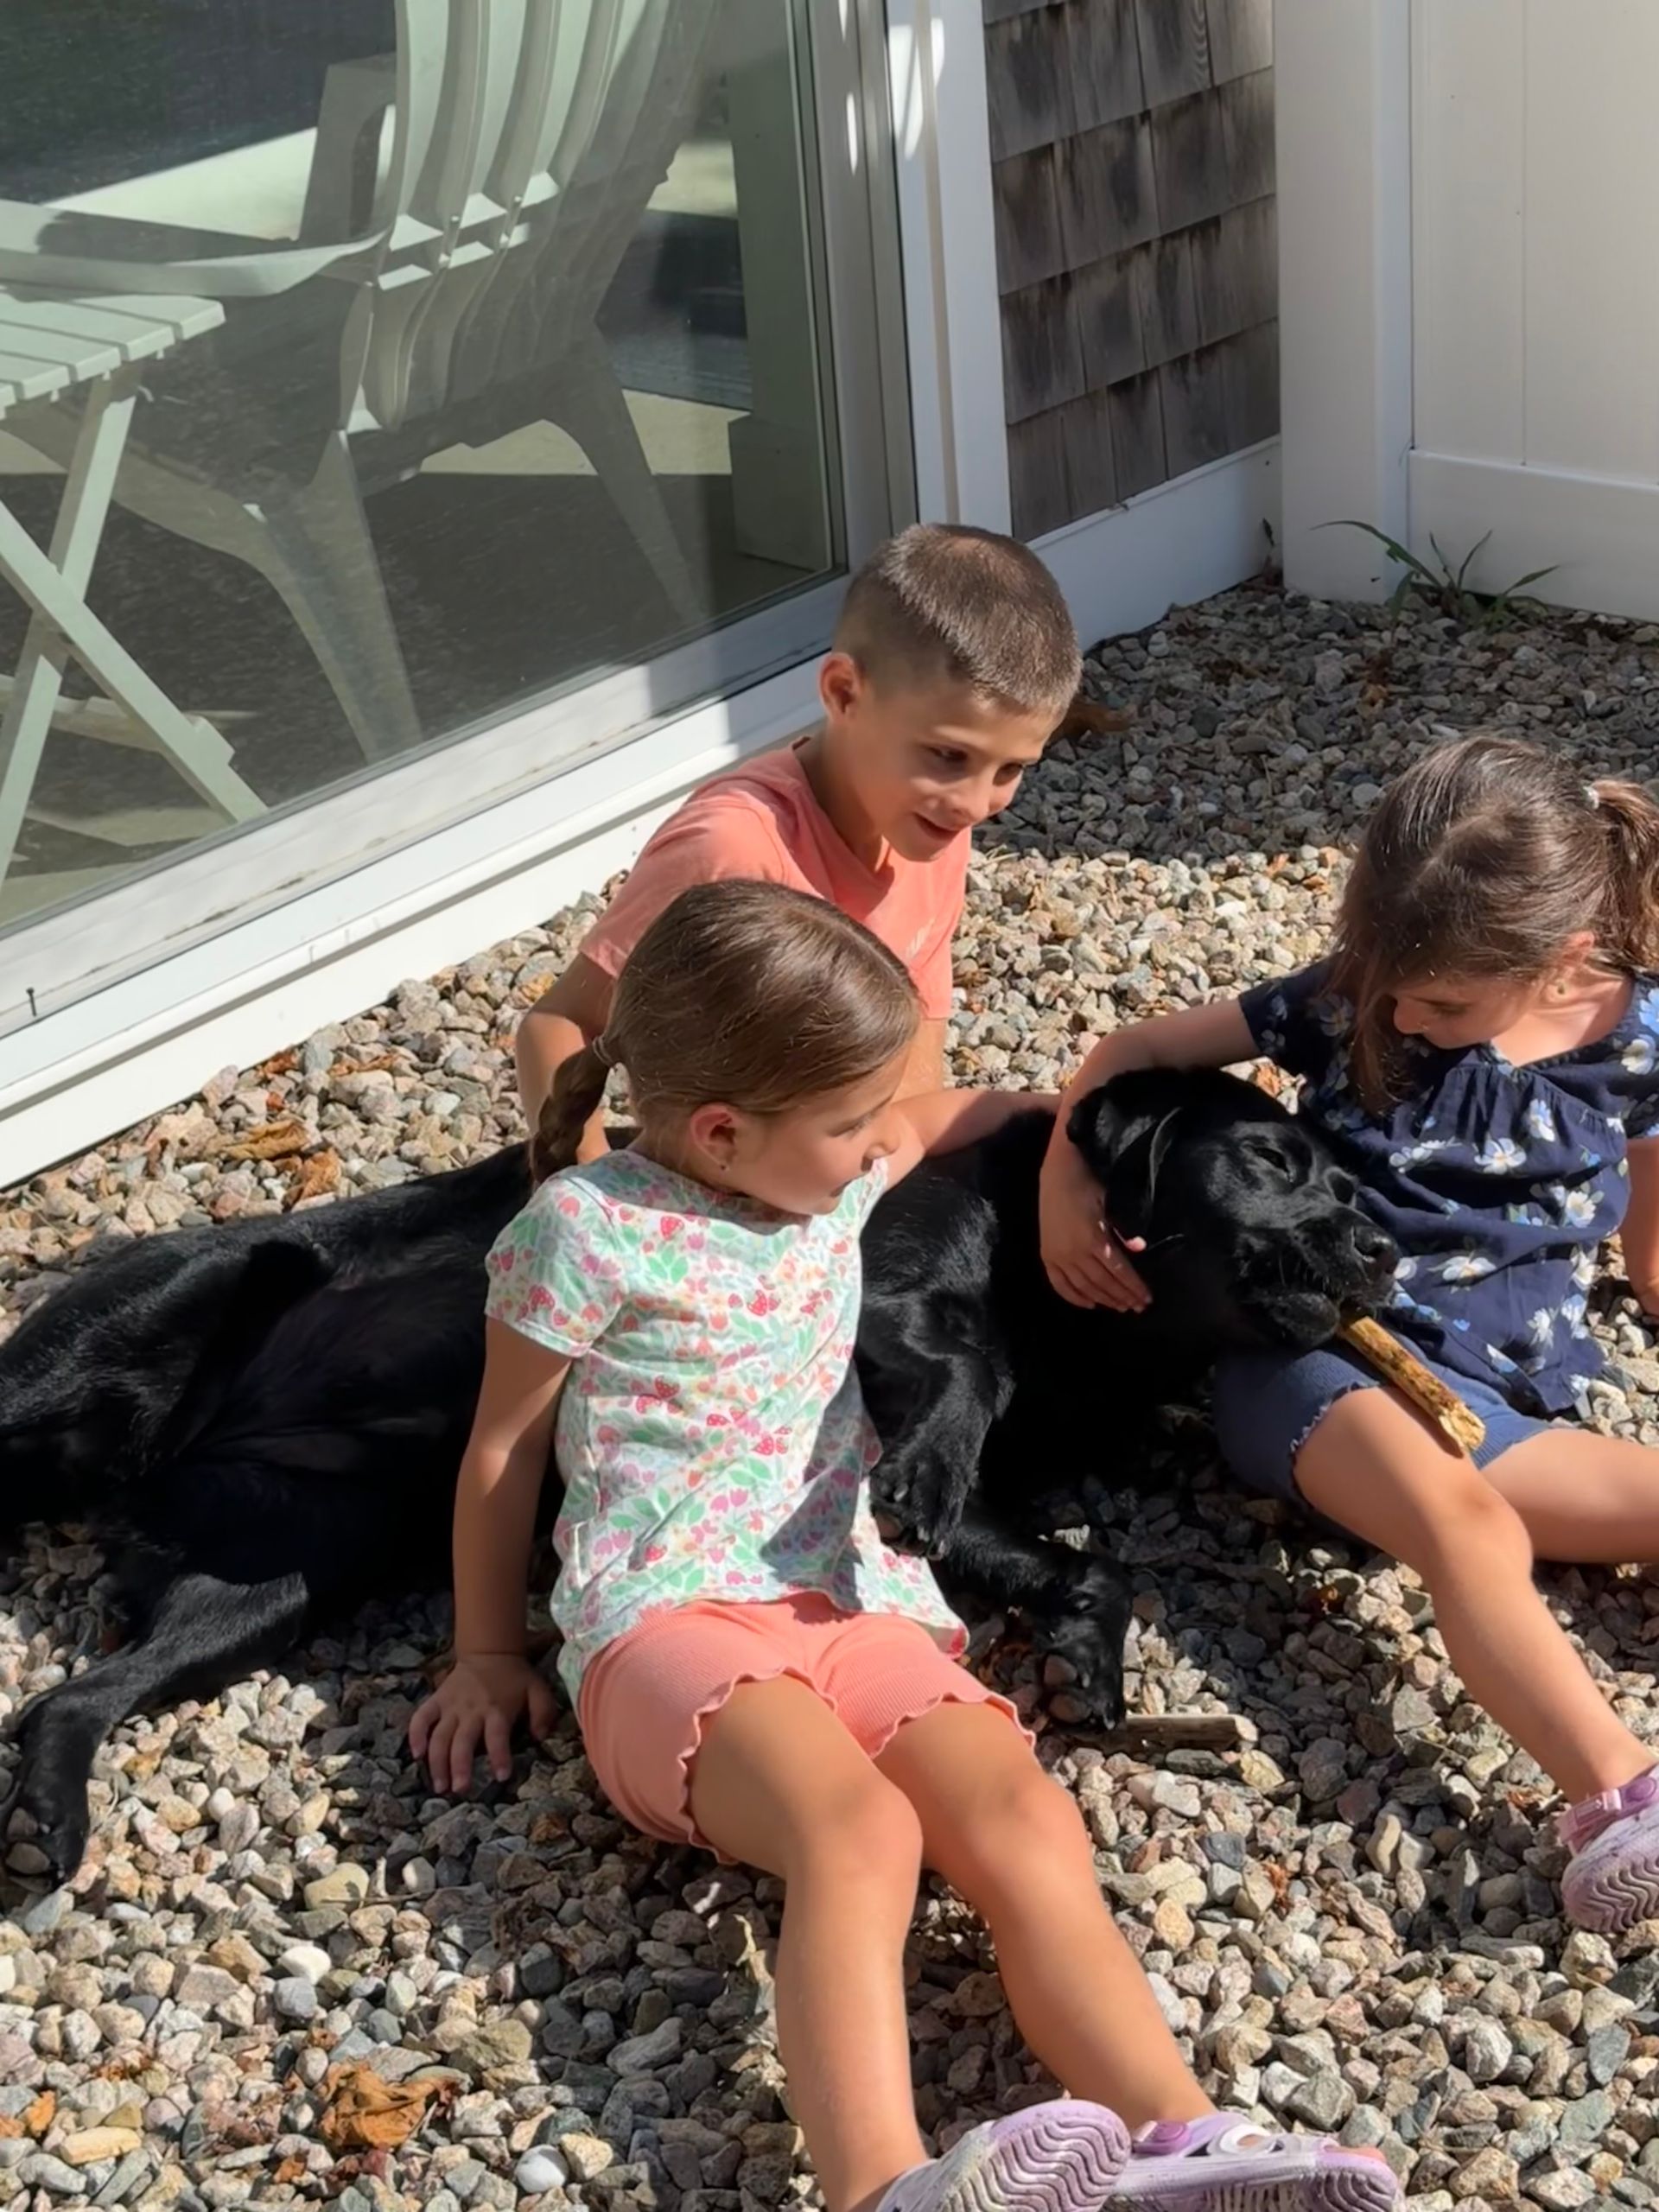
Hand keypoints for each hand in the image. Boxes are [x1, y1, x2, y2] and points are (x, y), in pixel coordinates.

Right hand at [409, 1652, 558, 1792]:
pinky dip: (415, 1735)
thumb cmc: (515, 1677)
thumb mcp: (537, 1690)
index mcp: (497, 1709)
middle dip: (459, 1766)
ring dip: (437, 1762)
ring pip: (439, 1736)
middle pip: (462, 1741)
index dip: (499, 1756)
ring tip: (440, 1786)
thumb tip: (540, 1737)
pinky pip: (421, 1717)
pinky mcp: (437, 1700)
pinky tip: (416, 1755)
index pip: (497, 1736)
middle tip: (460, 1789)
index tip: (501, 1776)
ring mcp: (451, 1705)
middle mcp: (471, 1710)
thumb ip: (543, 1713)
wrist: (489, 1651)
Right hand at [1039, 1143, 1149, 1311]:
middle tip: (1137, 1307)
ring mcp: (1059, 1256)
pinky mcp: (1047, 1257)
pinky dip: (1074, 1297)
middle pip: (1103, 1283)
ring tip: (1119, 1307)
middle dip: (1123, 1296)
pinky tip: (1090, 1304)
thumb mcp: (1111, 1204)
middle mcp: (1075, 1253)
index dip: (1134, 1287)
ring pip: (1084, 1287)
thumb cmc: (1088, 1187)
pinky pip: (1060, 1284)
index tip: (1147, 1298)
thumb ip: (1123, 1229)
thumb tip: (1140, 1249)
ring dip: (1104, 1300)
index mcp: (1094, 1239)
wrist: (1057, 1175)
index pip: (1119, 1271)